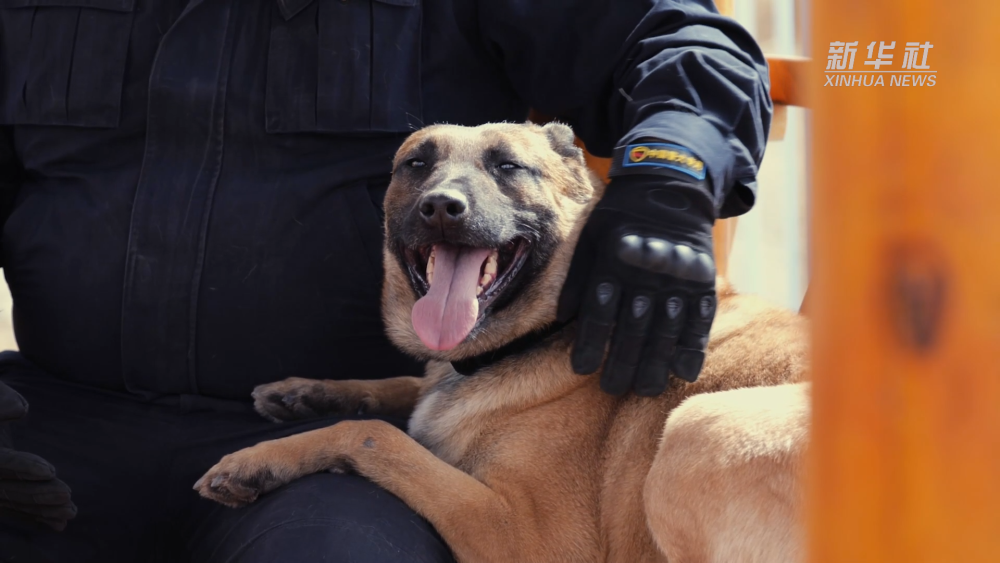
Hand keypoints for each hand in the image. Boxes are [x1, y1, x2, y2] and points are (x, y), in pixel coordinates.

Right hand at [0, 381, 75, 530]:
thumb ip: (1, 403)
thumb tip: (22, 409)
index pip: (1, 462)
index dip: (24, 467)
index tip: (50, 469)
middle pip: (7, 488)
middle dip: (37, 493)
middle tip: (67, 495)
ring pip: (12, 502)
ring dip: (41, 509)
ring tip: (71, 512)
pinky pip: (13, 508)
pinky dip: (34, 516)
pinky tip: (59, 524)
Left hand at [557, 149, 717, 395]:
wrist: (669, 184)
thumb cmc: (619, 216)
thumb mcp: (590, 237)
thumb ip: (578, 277)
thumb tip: (561, 318)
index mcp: (614, 262)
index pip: (600, 312)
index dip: (591, 344)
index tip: (582, 369)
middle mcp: (646, 272)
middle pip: (633, 328)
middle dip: (622, 363)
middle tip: (613, 389)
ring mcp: (678, 276)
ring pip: (666, 328)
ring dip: (656, 363)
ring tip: (647, 390)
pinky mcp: (702, 277)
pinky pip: (699, 318)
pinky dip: (693, 346)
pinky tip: (685, 373)